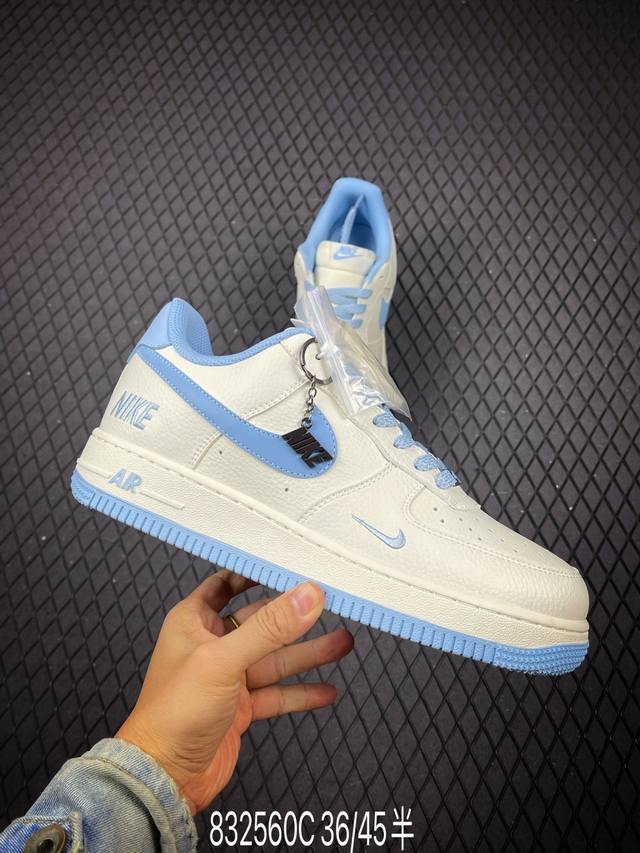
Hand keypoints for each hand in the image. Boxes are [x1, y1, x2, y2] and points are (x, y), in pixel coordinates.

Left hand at [116, 571, 352, 813]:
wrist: (163, 777)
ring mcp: (227, 678)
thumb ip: (269, 627)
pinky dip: (300, 692)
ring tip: (342, 644)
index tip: (287, 564)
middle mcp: (211, 646)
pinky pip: (276, 694)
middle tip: (330, 605)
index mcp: (194, 622)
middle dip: (296, 617)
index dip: (254, 572)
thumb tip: (308, 595)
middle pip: (261, 622)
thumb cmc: (173, 713)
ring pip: (274, 659)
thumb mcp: (224, 660)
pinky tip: (326, 690)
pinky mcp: (240, 708)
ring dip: (307, 653)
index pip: (226, 584)